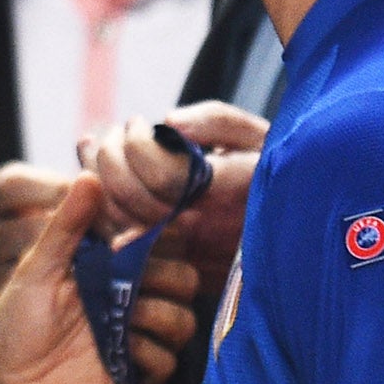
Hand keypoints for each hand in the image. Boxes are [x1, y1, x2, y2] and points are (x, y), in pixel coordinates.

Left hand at [0, 174, 198, 383]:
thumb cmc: (18, 325)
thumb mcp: (37, 269)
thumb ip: (66, 226)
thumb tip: (89, 177)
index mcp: (114, 271)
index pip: (162, 244)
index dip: (160, 234)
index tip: (133, 233)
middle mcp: (134, 302)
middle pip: (184, 277)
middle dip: (161, 271)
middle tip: (123, 270)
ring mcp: (139, 340)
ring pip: (184, 317)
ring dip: (157, 310)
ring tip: (122, 313)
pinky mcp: (139, 377)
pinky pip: (168, 359)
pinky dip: (146, 350)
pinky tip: (117, 349)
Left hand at [78, 105, 266, 300]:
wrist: (289, 229)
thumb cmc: (267, 170)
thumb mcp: (256, 135)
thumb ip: (214, 120)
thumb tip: (169, 122)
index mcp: (227, 191)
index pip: (166, 176)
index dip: (139, 146)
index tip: (138, 122)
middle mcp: (205, 225)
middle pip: (137, 201)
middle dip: (112, 160)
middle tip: (115, 133)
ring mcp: (188, 249)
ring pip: (124, 223)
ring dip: (99, 180)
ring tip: (100, 148)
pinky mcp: (174, 262)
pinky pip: (125, 240)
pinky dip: (100, 206)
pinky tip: (93, 176)